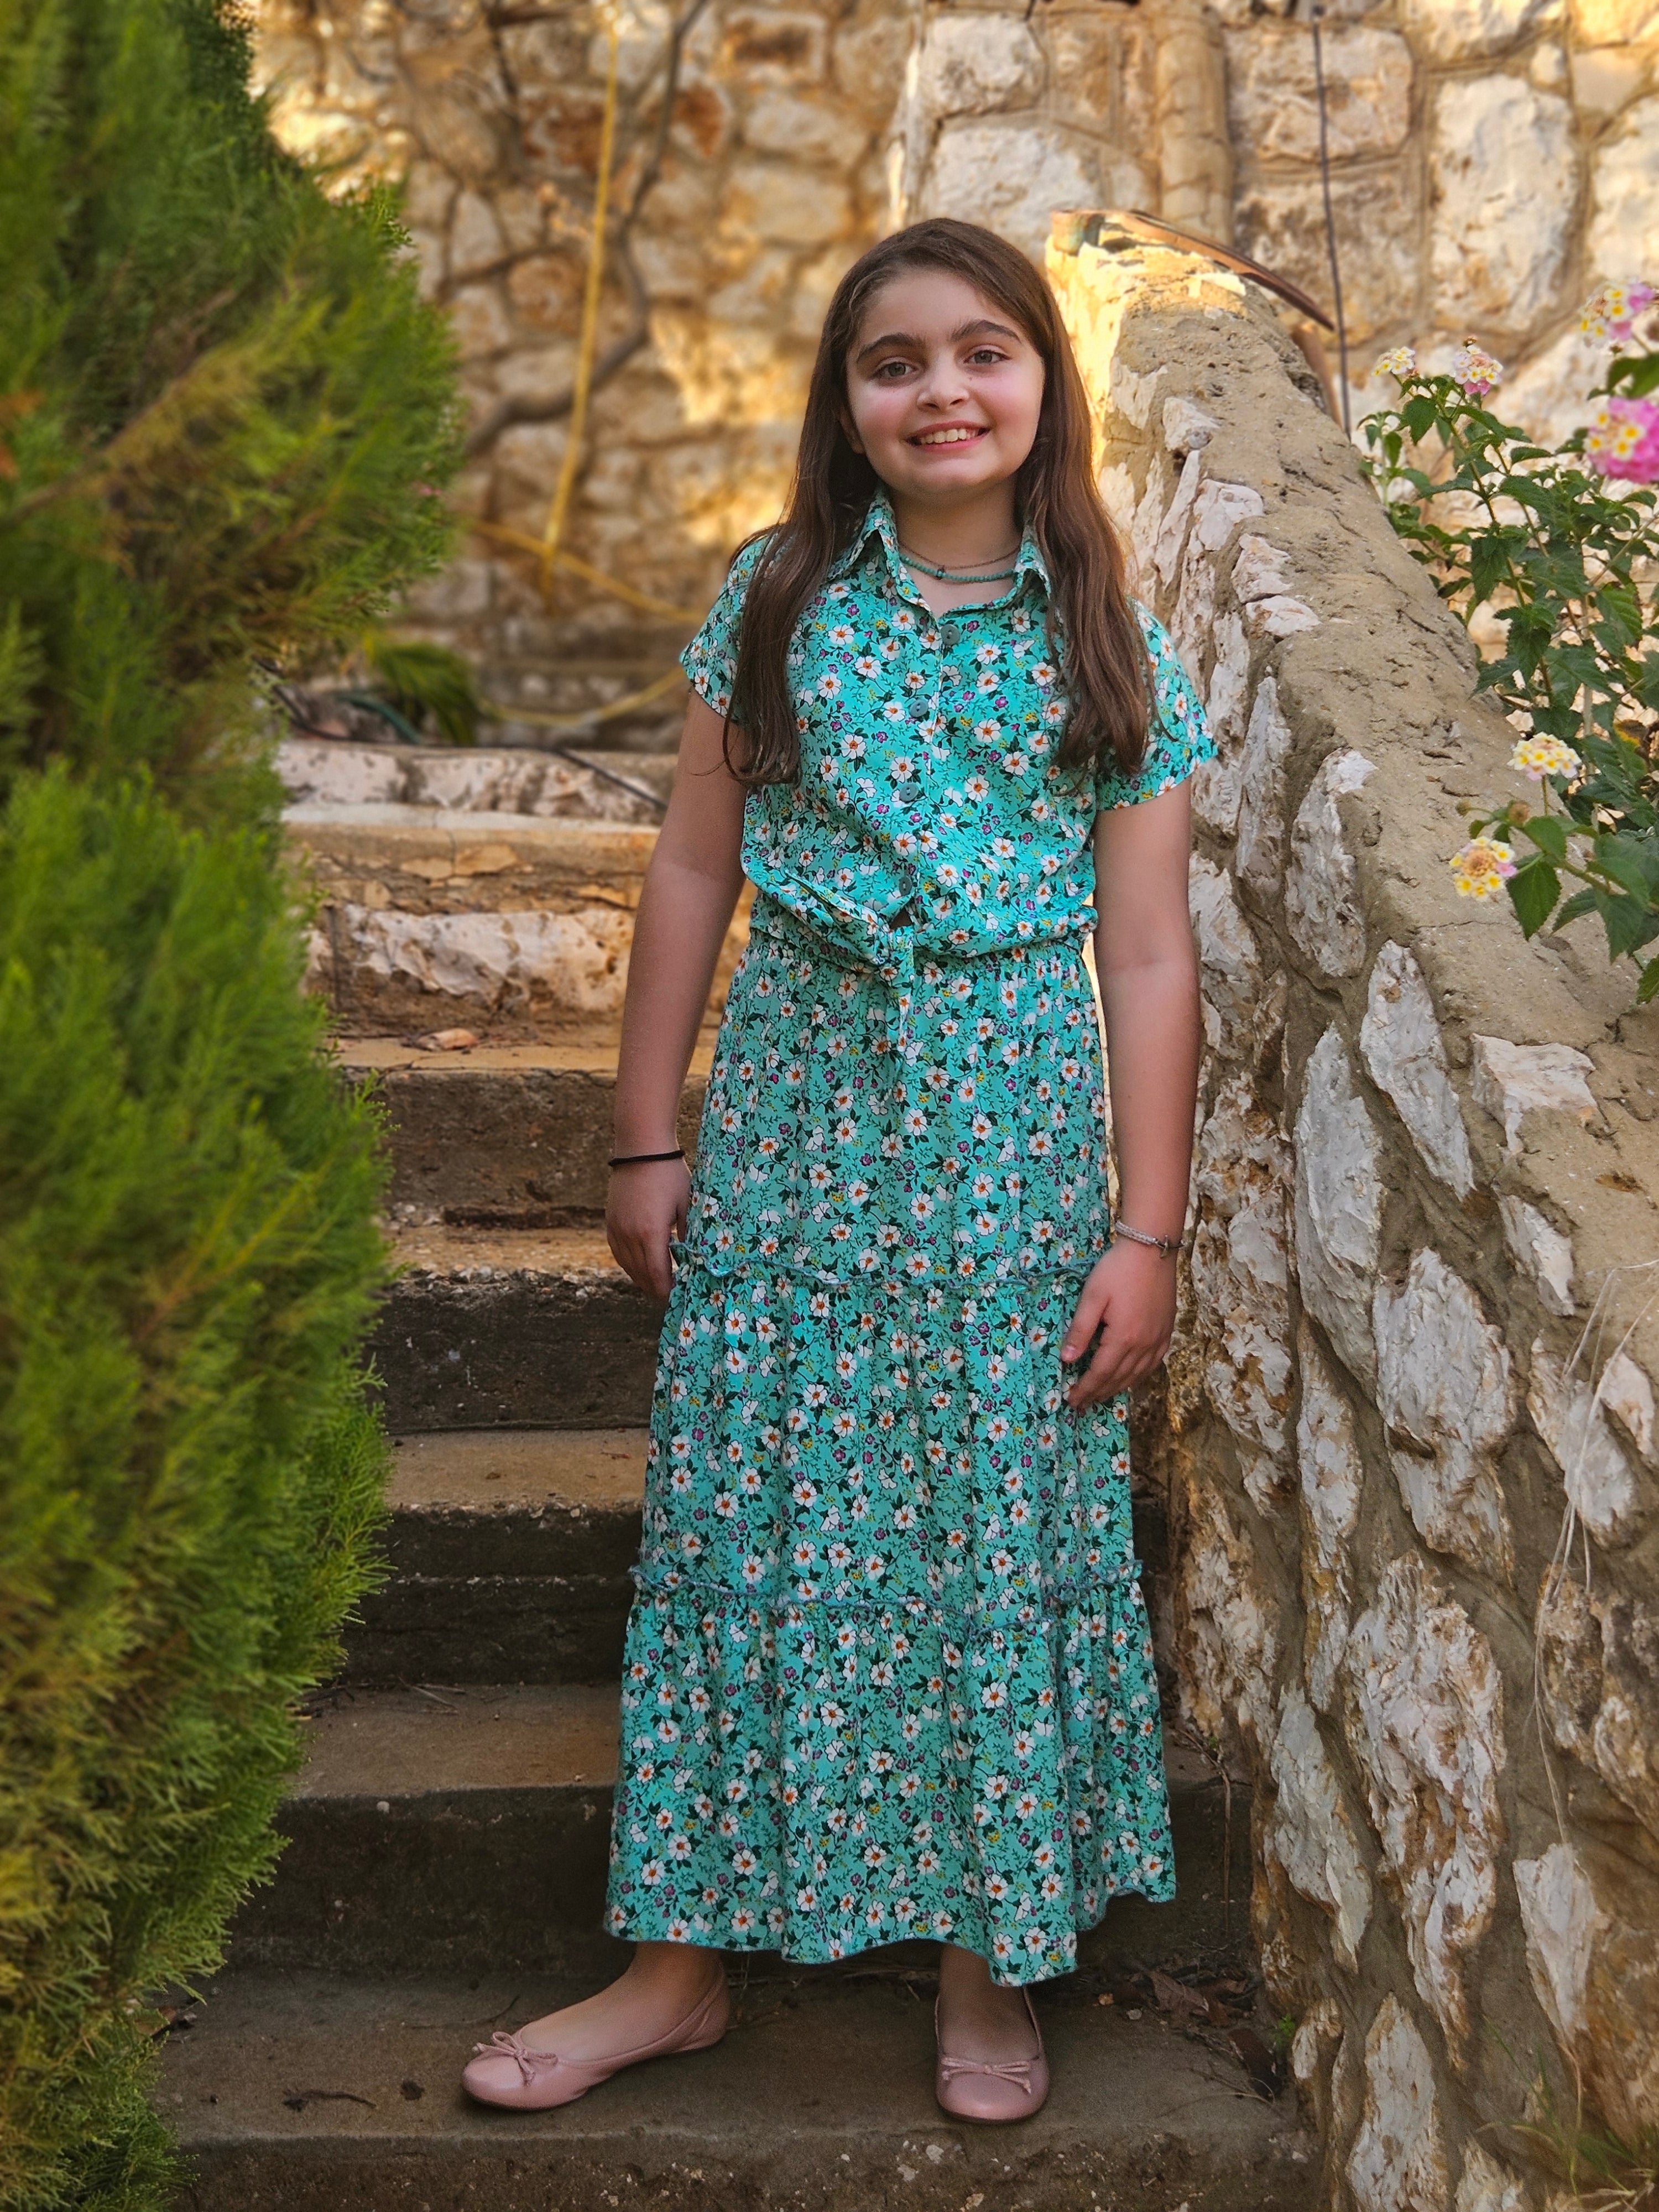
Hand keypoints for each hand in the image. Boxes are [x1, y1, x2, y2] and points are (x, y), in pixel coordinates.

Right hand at [605, 1158, 690, 1299]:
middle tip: (670, 1296)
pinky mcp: (610, 1222)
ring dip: (642, 1279)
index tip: (678, 1298)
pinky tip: (639, 1267)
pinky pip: (618, 1253)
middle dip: (656, 1289)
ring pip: (627, 1266)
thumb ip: (689, 1235)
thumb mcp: (687, 1205)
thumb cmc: (670, 1175)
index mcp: (651, 1233)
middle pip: (641, 1275)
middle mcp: (629, 1235)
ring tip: (656, 1286)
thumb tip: (697, 1258)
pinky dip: (629, 1264)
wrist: (641, 1149)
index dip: (667, 1291)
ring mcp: (617, 1229)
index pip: (658, 1275)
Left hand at [1059, 1240, 1177, 1409]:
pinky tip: (1131, 1377)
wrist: (1152, 1249)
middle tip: (1082, 1404)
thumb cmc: (1117, 1270)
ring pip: (1137, 1374)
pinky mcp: (1167, 1331)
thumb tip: (1067, 1359)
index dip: (1085, 1389)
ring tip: (1101, 1395)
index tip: (1072, 1401)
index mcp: (1123, 1338)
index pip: (1101, 1373)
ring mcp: (1159, 1339)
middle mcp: (1144, 1345)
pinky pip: (1154, 1363)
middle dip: (1099, 1393)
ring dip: (1118, 1388)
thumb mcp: (1092, 1296)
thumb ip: (1080, 1330)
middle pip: (1119, 1378)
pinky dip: (1139, 1375)